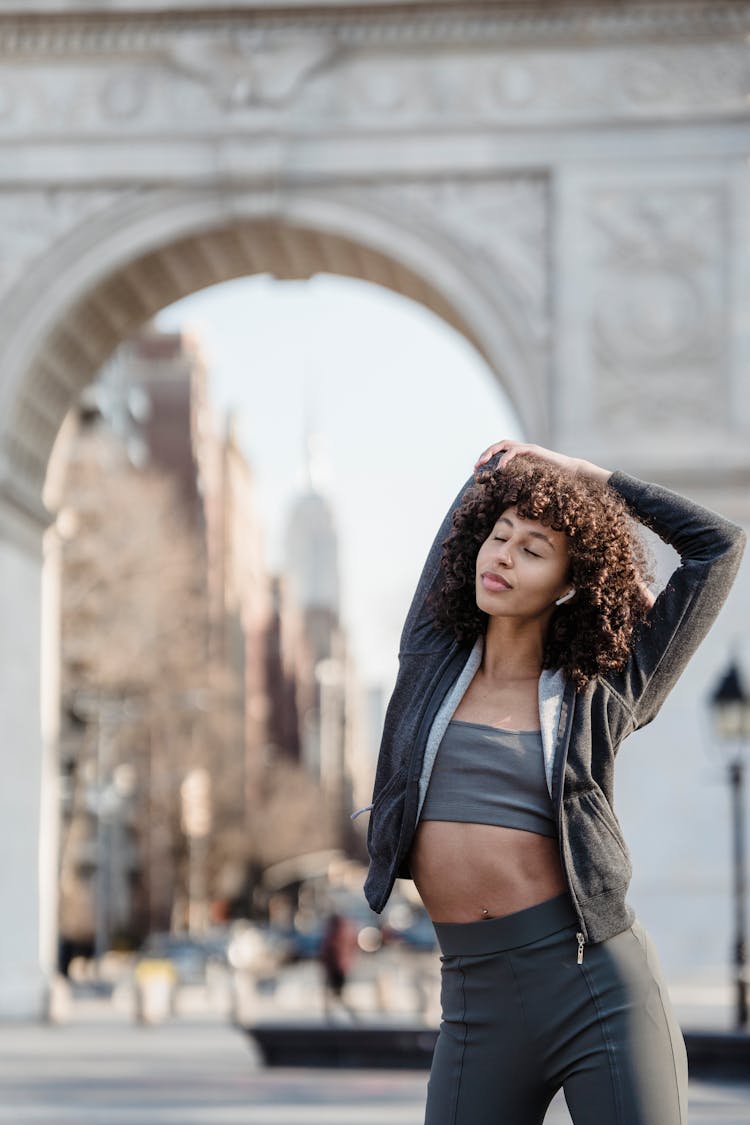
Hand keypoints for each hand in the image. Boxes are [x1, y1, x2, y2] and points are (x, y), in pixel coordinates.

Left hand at [473, 440, 611, 484]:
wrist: (571, 474)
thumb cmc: (553, 481)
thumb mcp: (531, 484)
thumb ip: (520, 485)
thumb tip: (507, 500)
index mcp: (520, 456)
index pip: (499, 453)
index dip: (487, 459)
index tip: (477, 470)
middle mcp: (522, 449)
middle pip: (498, 446)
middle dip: (485, 454)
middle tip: (475, 467)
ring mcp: (528, 448)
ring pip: (504, 444)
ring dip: (490, 453)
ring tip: (482, 464)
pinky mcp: (533, 450)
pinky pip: (515, 450)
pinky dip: (505, 458)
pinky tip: (500, 468)